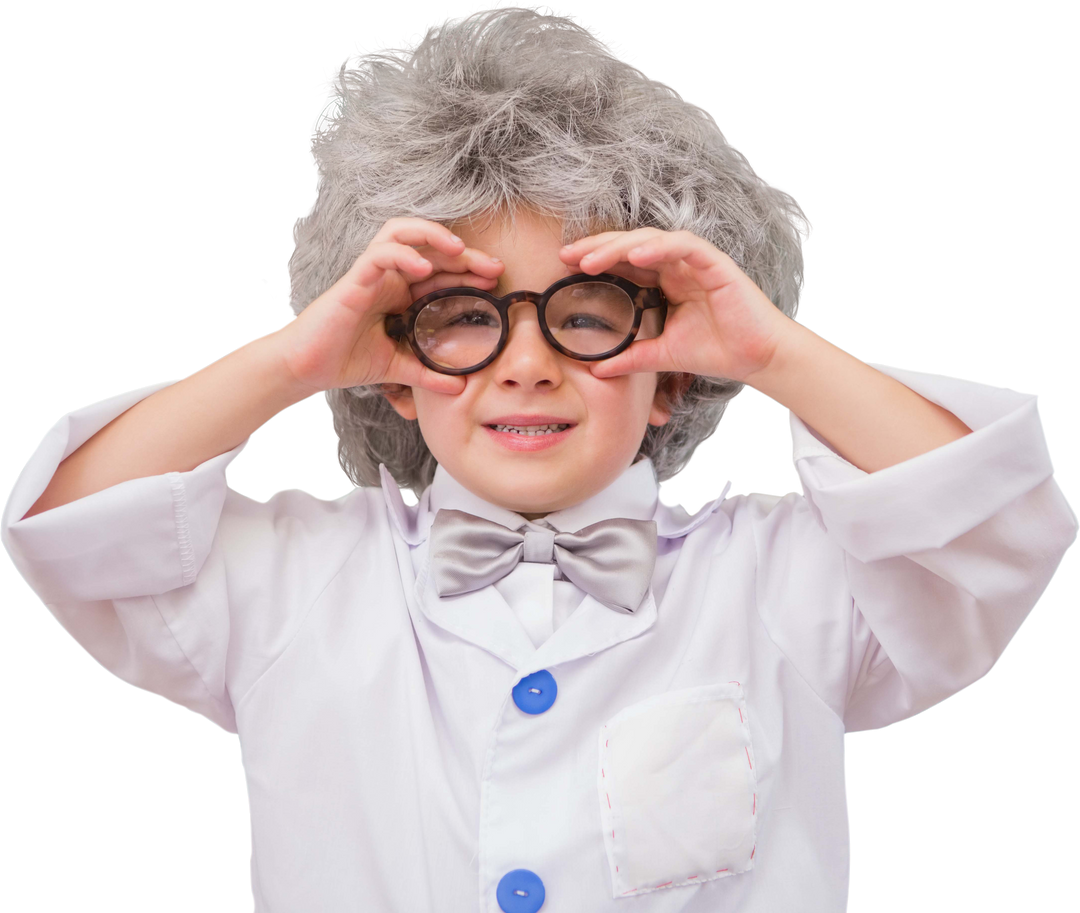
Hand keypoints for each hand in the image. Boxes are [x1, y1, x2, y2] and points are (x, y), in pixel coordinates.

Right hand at [275, 217, 503, 396]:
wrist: (307, 368)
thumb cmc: (345, 359)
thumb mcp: (398, 368)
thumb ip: (428, 374)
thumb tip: (461, 388)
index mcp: (400, 293)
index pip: (440, 271)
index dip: (468, 271)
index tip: (495, 282)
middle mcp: (388, 277)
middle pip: (430, 248)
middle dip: (464, 253)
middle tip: (492, 267)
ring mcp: (371, 274)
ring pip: (402, 234)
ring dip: (432, 236)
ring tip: (459, 250)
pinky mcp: (354, 280)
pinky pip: (379, 255)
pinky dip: (402, 255)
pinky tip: (423, 268)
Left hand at [560, 229, 793, 382]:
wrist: (754, 358)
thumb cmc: (715, 351)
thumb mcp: (662, 355)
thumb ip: (631, 358)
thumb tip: (597, 371)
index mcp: (663, 281)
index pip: (623, 263)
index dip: (595, 261)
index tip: (564, 267)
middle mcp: (676, 266)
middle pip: (631, 246)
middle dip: (597, 247)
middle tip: (567, 256)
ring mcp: (695, 262)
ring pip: (652, 241)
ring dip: (619, 247)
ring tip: (591, 259)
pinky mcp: (715, 264)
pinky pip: (683, 246)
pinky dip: (659, 248)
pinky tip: (635, 256)